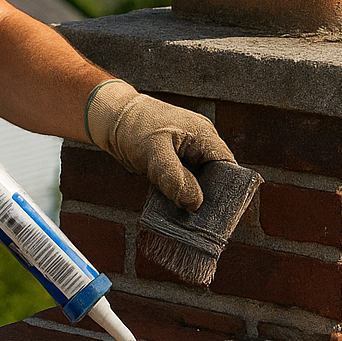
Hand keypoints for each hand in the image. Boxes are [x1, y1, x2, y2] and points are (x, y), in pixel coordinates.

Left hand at [86, 80, 234, 210]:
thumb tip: (195, 203)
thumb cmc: (134, 128)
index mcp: (204, 136)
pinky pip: (185, 181)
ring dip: (192, 198)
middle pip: (216, 178)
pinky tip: (173, 208)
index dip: (227, 191)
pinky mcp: (176, 162)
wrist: (113, 119)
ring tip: (185, 219)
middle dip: (208, 198)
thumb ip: (174, 177)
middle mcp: (201, 145)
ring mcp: (189, 154)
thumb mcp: (154, 153)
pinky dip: (179, 193)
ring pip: (200, 182)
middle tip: (199, 221)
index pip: (228, 168)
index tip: (217, 214)